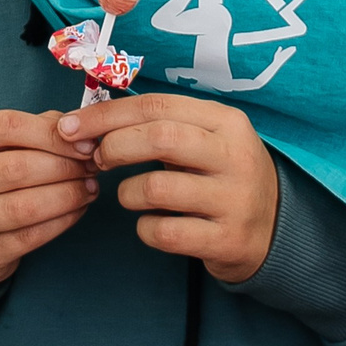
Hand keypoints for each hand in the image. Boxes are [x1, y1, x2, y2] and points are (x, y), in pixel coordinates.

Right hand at [0, 109, 97, 299]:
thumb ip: (35, 129)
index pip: (3, 127)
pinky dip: (61, 222)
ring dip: (67, 196)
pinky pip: (28, 239)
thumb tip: (80, 131)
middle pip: (13, 168)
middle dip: (62, 167)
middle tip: (91, 167)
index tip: (83, 141)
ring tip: (89, 188)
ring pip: (23, 208)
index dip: (49, 133)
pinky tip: (77, 210)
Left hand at [60, 95, 279, 283]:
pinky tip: (150, 225)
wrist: (275, 229)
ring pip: (157, 188)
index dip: (106, 115)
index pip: (156, 105)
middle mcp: (234, 155)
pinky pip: (165, 233)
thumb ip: (157, 127)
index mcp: (224, 121)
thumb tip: (87, 124)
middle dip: (115, 147)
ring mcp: (234, 199)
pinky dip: (145, 229)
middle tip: (98, 160)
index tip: (70, 127)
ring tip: (130, 196)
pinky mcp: (227, 240)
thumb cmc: (220, 176)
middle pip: (159, 137)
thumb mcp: (204, 140)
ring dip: (127, 193)